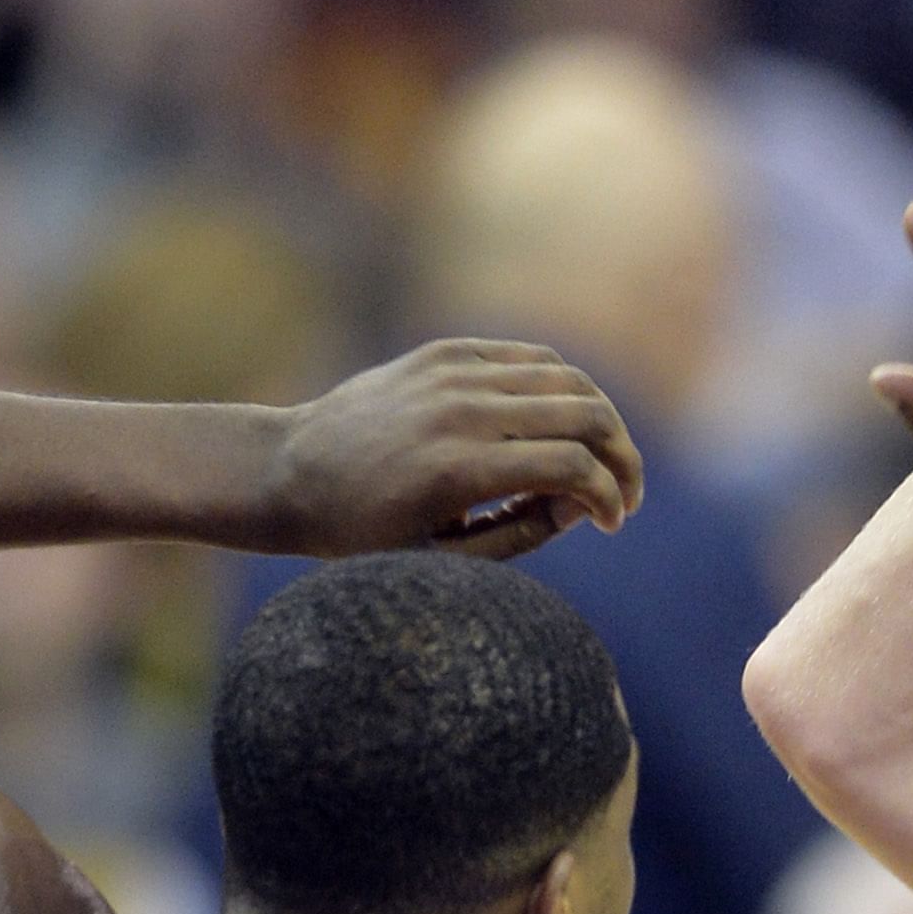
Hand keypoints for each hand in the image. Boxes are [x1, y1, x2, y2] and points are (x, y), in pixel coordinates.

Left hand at [261, 338, 643, 558]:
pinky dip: (561, 386)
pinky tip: (561, 421)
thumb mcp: (440, 560)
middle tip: (625, 492)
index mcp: (459, 471)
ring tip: (603, 456)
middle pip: (585, 413)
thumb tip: (580, 502)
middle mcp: (462, 412)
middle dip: (622, 458)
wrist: (287, 472)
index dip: (609, 497)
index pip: (572, 468)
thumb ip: (521, 533)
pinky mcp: (445, 352)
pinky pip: (529, 358)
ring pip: (566, 377)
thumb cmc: (362, 534)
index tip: (611, 522)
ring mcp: (453, 373)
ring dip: (600, 419)